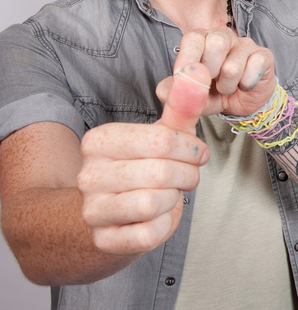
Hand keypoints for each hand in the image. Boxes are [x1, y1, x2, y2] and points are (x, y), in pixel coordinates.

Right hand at [77, 64, 211, 254]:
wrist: (116, 215)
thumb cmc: (144, 168)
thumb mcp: (163, 134)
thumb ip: (182, 105)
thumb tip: (198, 70)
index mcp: (98, 141)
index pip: (160, 140)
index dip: (190, 148)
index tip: (195, 153)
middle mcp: (87, 175)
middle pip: (161, 173)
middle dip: (187, 175)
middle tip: (188, 175)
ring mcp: (92, 210)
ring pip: (154, 203)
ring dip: (174, 199)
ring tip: (170, 194)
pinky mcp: (104, 240)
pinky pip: (150, 233)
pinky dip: (164, 225)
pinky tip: (156, 217)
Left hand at [158, 28, 275, 117]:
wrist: (242, 104)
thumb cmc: (214, 94)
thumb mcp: (191, 95)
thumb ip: (175, 91)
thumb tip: (164, 90)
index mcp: (202, 39)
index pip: (193, 38)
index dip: (188, 59)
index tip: (184, 78)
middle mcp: (224, 36)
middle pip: (216, 44)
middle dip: (210, 73)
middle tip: (211, 83)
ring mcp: (246, 44)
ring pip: (233, 66)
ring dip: (228, 86)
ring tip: (228, 87)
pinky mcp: (264, 55)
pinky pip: (253, 70)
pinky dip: (246, 85)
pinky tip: (245, 85)